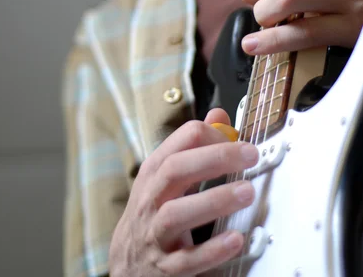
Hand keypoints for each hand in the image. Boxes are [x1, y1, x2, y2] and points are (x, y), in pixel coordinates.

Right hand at [109, 108, 257, 276]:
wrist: (127, 263)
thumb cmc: (153, 211)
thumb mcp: (166, 174)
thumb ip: (194, 145)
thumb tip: (219, 115)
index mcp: (155, 171)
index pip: (182, 140)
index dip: (214, 135)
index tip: (240, 140)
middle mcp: (152, 198)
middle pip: (176, 170)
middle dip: (215, 158)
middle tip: (250, 155)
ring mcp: (156, 233)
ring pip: (177, 213)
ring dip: (214, 200)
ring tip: (247, 192)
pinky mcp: (166, 267)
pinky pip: (187, 259)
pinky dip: (212, 250)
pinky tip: (235, 239)